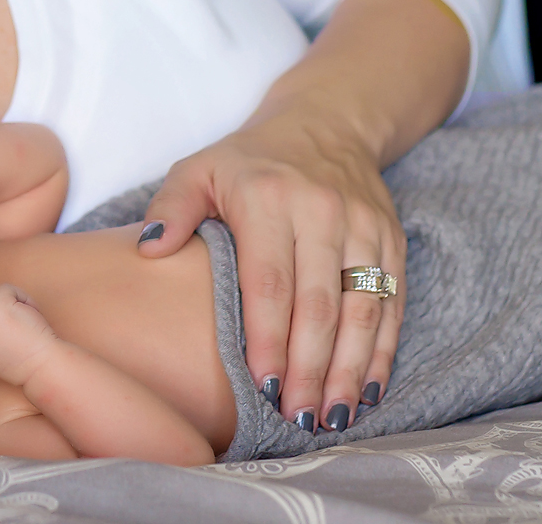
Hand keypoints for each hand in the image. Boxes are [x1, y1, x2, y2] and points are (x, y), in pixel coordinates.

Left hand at [137, 113, 404, 432]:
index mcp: (269, 198)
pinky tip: (367, 389)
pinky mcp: (392, 240)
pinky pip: (391, 302)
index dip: (268, 337)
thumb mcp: (198, 167)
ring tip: (332, 416)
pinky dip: (381, 350)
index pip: (270, 280)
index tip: (263, 386)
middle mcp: (322, 212)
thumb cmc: (250, 160)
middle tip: (296, 418)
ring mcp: (364, 226)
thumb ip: (171, 207)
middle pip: (319, 303)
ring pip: (362, 308)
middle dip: (309, 367)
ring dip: (349, 368)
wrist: (328, 123)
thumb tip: (149, 248)